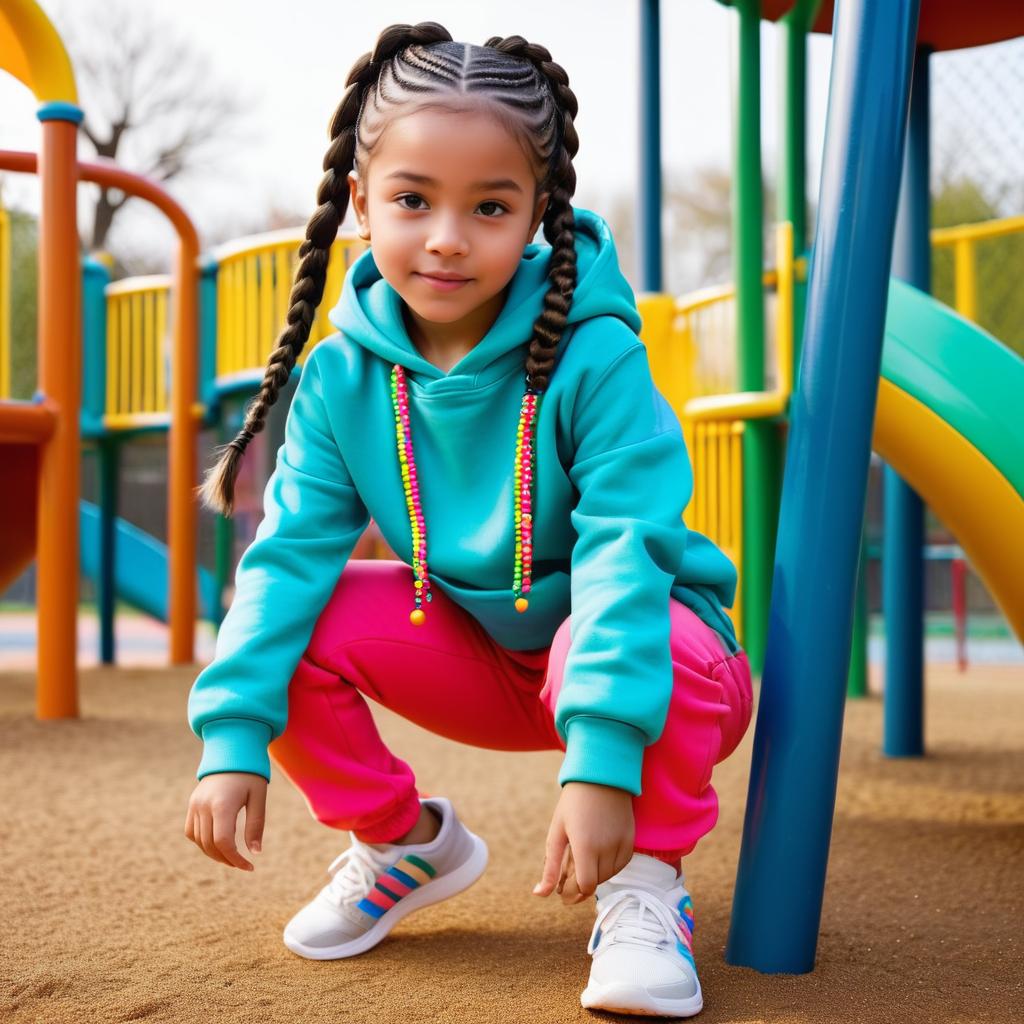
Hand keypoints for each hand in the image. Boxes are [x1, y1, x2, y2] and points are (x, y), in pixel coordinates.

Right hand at [184, 772, 266, 870]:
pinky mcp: (192, 804)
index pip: (223, 842)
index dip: (235, 859)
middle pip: (210, 845)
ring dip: (214, 853)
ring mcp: (195, 805)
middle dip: (226, 859)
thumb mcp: (258, 797)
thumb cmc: (250, 774)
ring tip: (232, 857)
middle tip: (243, 864)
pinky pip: (191, 832)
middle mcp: (204, 806)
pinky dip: (202, 842)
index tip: (249, 866)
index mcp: (222, 804)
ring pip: (199, 841)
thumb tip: (254, 853)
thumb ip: (255, 825)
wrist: (231, 751)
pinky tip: (217, 844)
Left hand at [532, 781, 633, 904]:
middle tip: (567, 873)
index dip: (574, 894)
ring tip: (582, 859)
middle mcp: (606, 847)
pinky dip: (609, 866)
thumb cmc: (573, 802)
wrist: (601, 776)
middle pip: (595, 883)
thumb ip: (550, 867)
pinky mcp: (631, 839)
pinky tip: (598, 854)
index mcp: (585, 846)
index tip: (563, 893)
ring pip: (609, 875)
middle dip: (580, 883)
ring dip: (595, 875)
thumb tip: (539, 894)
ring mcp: (621, 843)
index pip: (585, 887)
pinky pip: (621, 864)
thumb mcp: (557, 832)